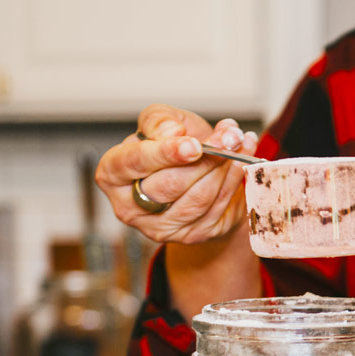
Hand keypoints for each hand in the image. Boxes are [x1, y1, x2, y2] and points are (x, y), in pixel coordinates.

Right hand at [95, 104, 259, 243]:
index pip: (134, 163)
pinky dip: (234, 181)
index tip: (194, 145)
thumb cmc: (173, 146)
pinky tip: (241, 161)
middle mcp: (129, 207)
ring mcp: (160, 227)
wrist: (198, 173)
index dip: (165, 153)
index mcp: (112, 174)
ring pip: (198, 198)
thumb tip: (172, 131)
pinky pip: (217, 207)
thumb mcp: (161, 121)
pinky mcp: (190, 236)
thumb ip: (159, 120)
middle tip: (228, 138)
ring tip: (236, 143)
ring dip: (224, 168)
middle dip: (205, 159)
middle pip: (170, 184)